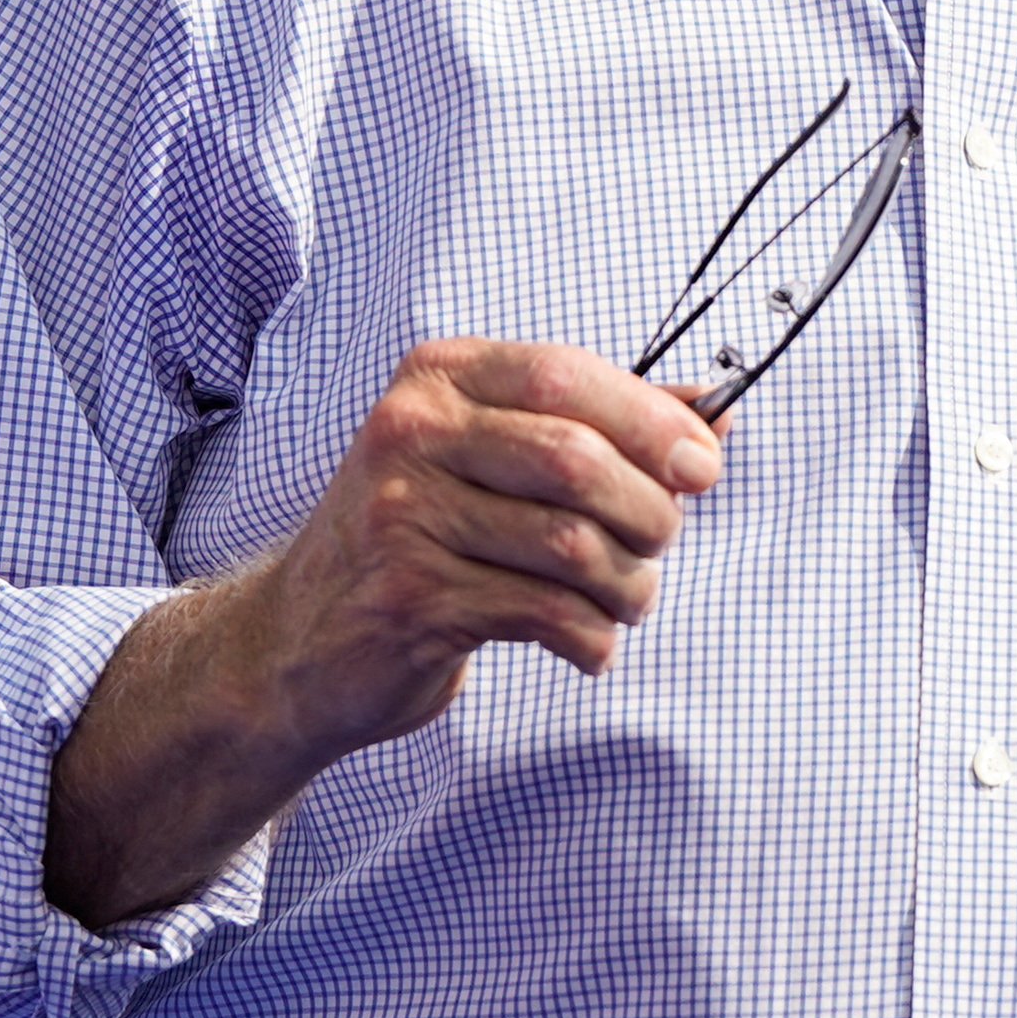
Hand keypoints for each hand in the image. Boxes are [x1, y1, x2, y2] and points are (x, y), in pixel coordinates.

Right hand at [44, 338, 721, 926]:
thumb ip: (596, 426)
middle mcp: (411, 433)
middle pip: (576, 459)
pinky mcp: (412, 598)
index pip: (566, 374)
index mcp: (438, 377)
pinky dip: (591, 637)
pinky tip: (586, 642)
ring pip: (571, 544)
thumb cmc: (417, 536)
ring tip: (626, 600)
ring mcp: (404, 516)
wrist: (300, 638)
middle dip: (649, 510)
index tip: (704, 464)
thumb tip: (716, 411)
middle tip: (658, 544)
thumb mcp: (489, 455)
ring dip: (628, 585)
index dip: (652, 420)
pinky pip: (547, 614)